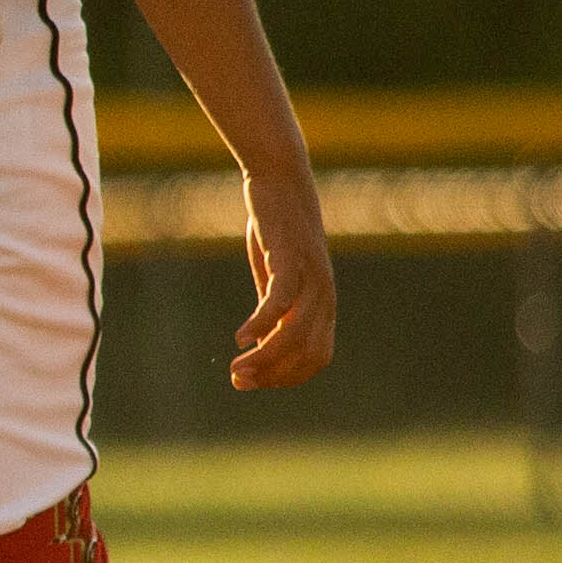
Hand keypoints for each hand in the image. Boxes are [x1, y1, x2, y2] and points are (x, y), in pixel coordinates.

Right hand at [231, 168, 337, 390]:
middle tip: (238, 381)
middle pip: (307, 352)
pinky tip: (240, 337)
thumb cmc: (275, 230)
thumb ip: (275, 309)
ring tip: (237, 370)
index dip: (286, 377)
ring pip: (295, 333)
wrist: (280, 181)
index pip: (315, 358)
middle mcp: (324, 295)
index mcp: (323, 303)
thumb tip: (261, 345)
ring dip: (266, 358)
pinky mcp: (291, 258)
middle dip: (274, 374)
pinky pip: (281, 301)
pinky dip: (261, 323)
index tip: (251, 381)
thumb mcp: (274, 276)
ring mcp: (311, 277)